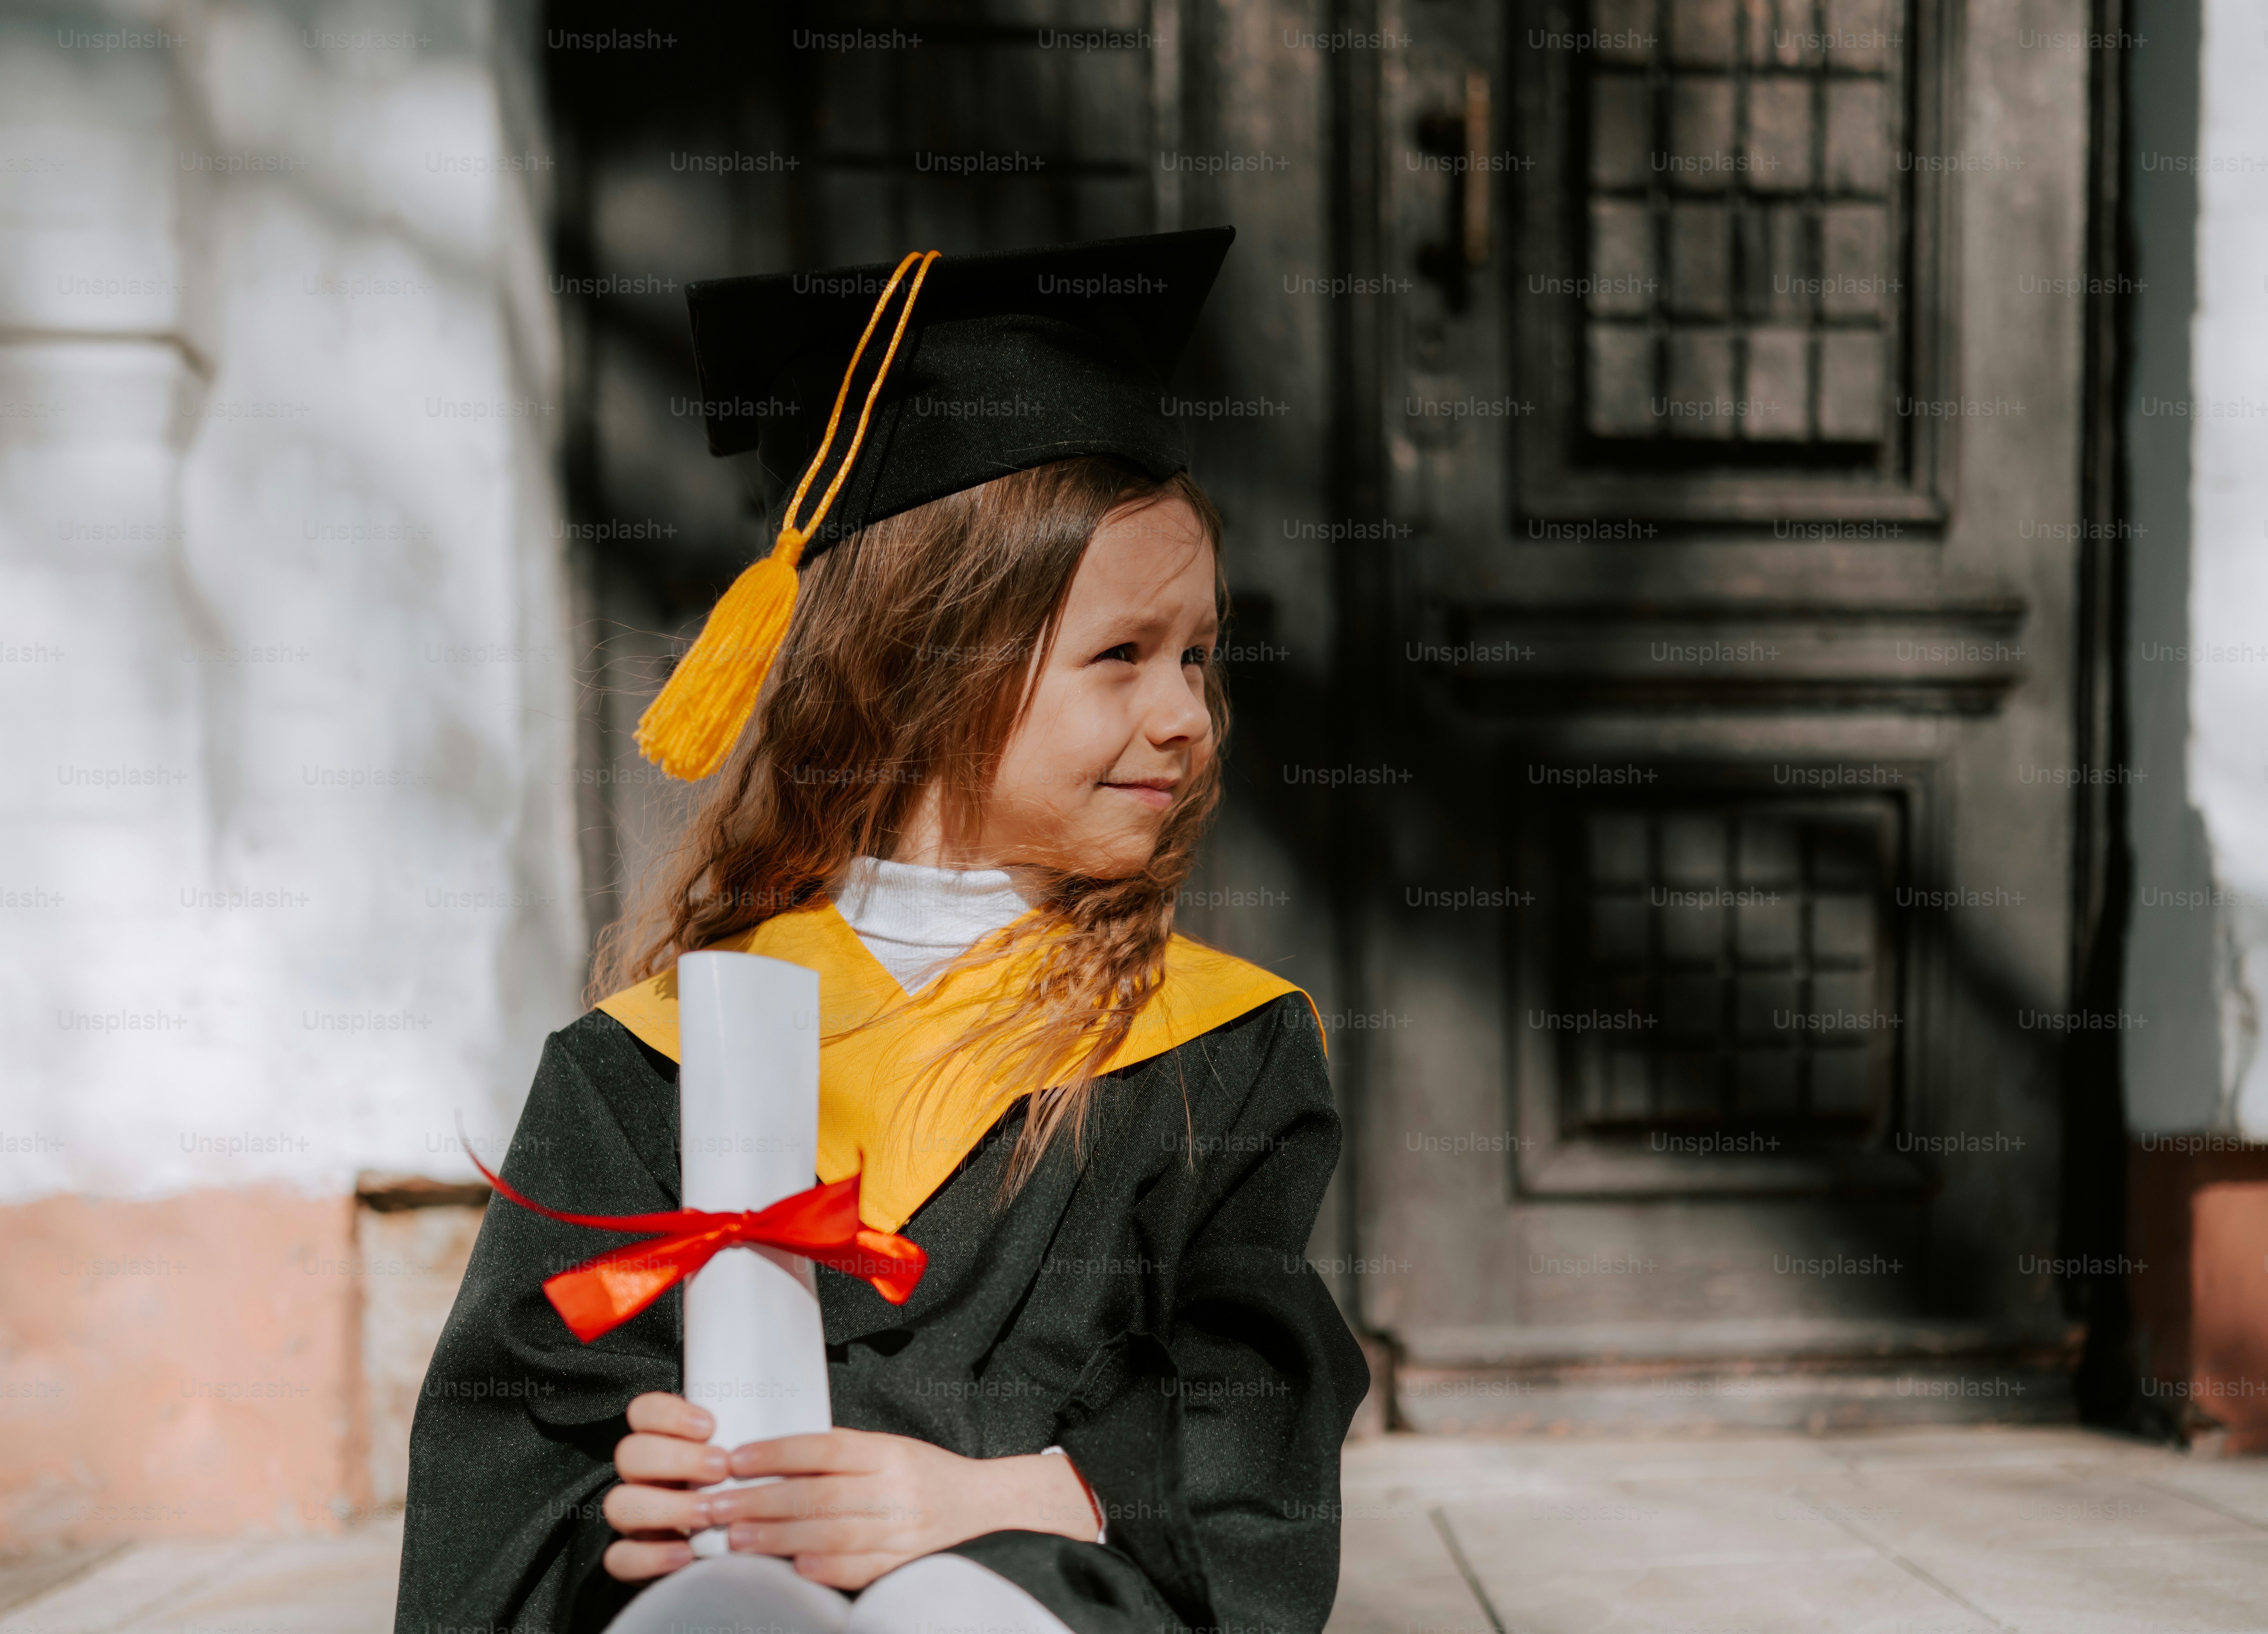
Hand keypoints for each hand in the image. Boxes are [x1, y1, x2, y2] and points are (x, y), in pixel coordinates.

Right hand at [599, 1392, 726, 1581]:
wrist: (736, 1550)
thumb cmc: (741, 1494)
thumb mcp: (741, 1462)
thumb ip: (740, 1440)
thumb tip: (766, 1418)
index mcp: (661, 1444)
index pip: (642, 1413)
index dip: (667, 1414)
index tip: (710, 1426)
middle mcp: (641, 1478)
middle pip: (629, 1453)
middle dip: (676, 1458)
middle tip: (722, 1468)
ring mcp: (632, 1519)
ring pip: (618, 1503)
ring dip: (666, 1506)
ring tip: (711, 1512)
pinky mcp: (631, 1560)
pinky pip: (620, 1558)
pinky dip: (651, 1556)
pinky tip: (687, 1553)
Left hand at [715, 1427, 1099, 1588]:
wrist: (980, 1503)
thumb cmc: (920, 1473)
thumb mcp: (884, 1449)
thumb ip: (836, 1457)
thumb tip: (768, 1462)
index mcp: (886, 1451)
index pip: (824, 1447)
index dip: (777, 1453)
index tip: (735, 1460)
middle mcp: (895, 1487)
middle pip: (819, 1493)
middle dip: (761, 1502)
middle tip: (716, 1507)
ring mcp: (901, 1527)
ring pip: (832, 1533)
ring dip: (779, 1537)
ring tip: (736, 1539)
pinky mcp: (904, 1560)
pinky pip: (861, 1567)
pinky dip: (826, 1568)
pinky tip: (793, 1567)